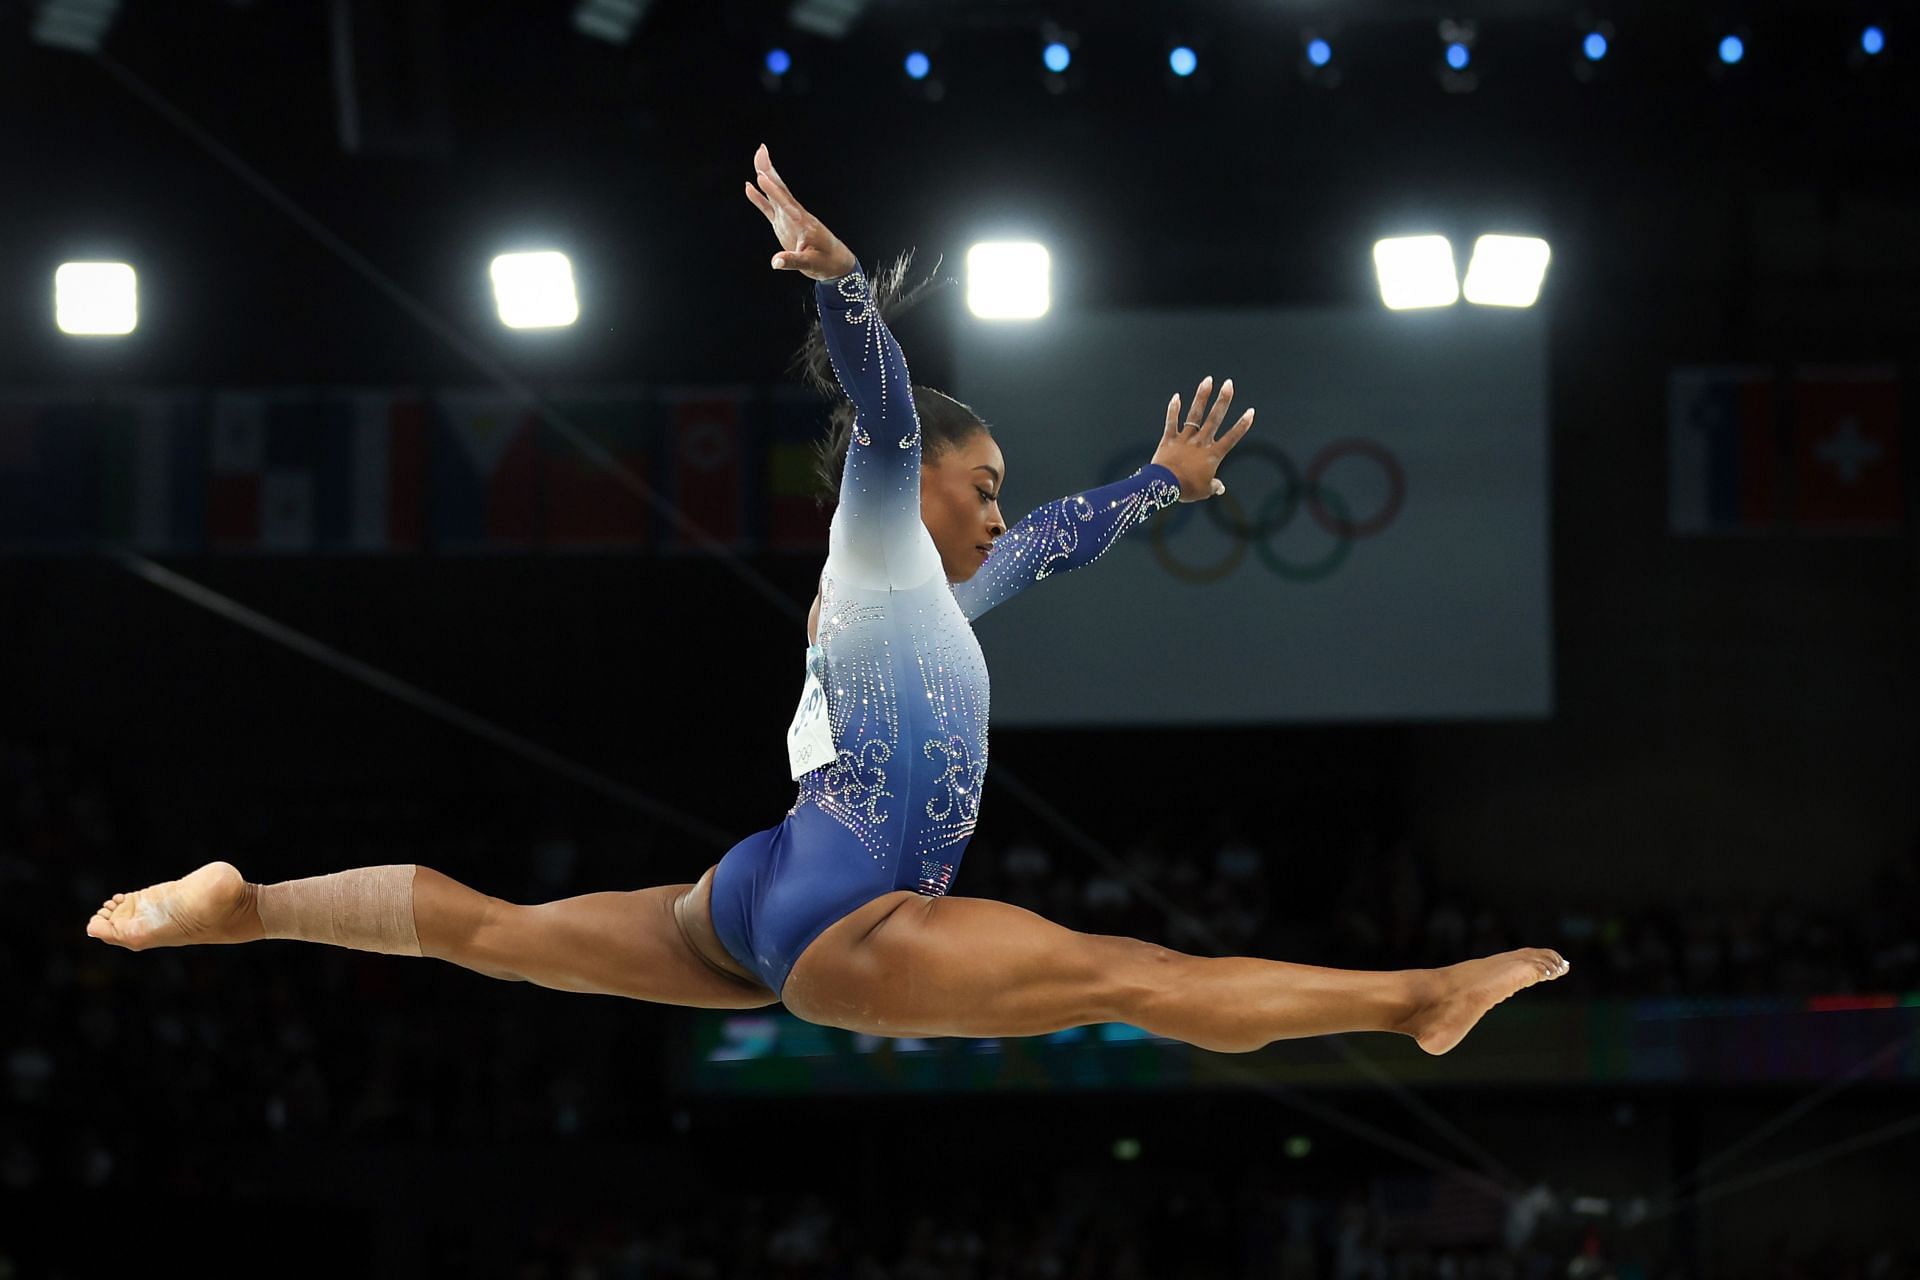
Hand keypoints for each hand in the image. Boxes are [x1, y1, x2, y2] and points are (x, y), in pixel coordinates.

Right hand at [743, 144, 858, 281]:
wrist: (836, 263)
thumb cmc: (826, 262)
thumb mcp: (810, 264)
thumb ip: (793, 261)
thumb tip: (776, 262)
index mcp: (801, 223)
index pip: (785, 203)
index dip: (773, 190)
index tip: (761, 176)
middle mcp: (794, 216)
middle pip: (780, 189)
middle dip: (770, 171)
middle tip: (761, 151)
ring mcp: (788, 219)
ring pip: (775, 194)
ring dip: (766, 176)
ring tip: (757, 159)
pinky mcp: (784, 225)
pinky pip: (769, 209)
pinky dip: (759, 198)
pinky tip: (750, 187)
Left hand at [1150, 376, 1254, 502]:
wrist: (1164, 486)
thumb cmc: (1187, 490)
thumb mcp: (1204, 491)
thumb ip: (1213, 486)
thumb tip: (1220, 488)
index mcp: (1213, 455)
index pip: (1232, 437)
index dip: (1242, 425)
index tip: (1251, 411)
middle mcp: (1201, 442)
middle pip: (1215, 418)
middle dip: (1223, 399)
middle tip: (1229, 383)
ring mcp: (1185, 439)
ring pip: (1195, 414)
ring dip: (1202, 396)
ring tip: (1208, 380)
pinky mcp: (1169, 439)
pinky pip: (1171, 421)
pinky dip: (1174, 409)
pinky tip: (1177, 396)